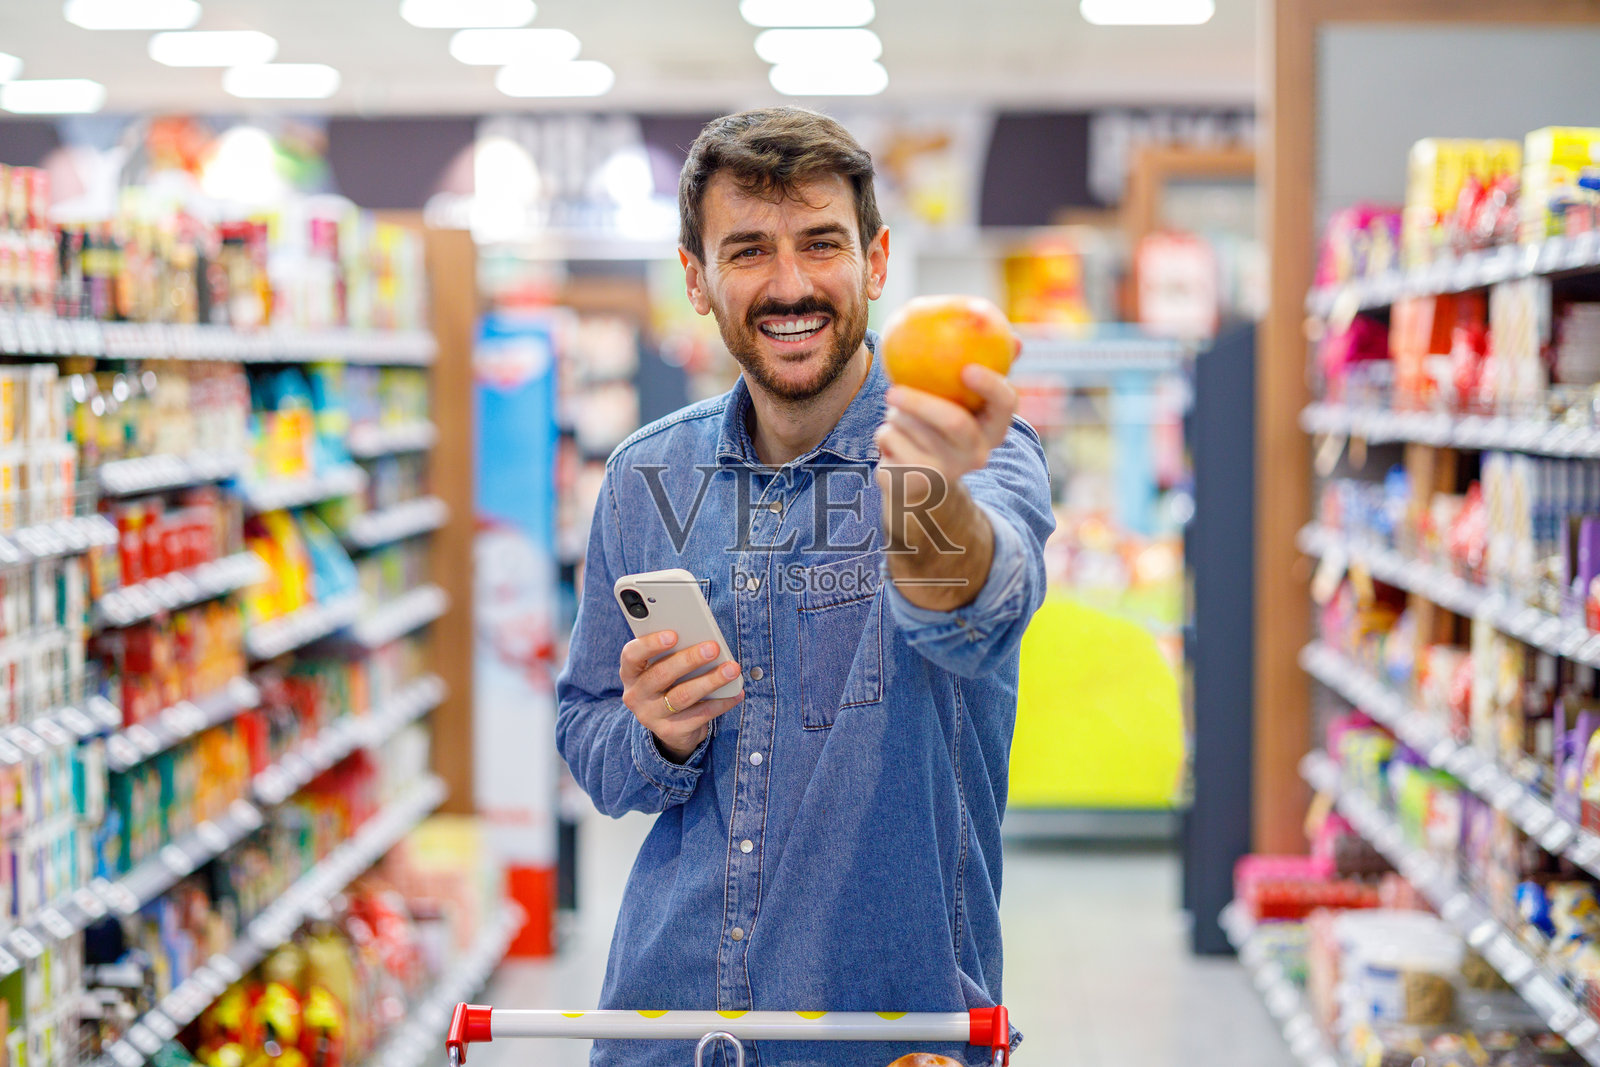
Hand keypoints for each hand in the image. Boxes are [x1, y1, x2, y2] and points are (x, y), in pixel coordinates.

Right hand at [620, 630, 743, 761]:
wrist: (671, 725)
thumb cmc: (671, 683)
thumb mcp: (665, 666)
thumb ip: (675, 652)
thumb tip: (703, 639)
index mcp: (631, 672)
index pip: (632, 655)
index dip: (650, 644)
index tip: (674, 634)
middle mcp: (635, 695)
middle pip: (661, 674)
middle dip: (689, 659)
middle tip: (713, 648)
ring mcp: (650, 716)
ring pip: (682, 696)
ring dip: (710, 680)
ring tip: (732, 669)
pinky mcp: (670, 732)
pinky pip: (698, 716)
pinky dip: (720, 703)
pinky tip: (735, 693)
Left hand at [873, 364, 1016, 535]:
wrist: (922, 484)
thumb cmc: (941, 429)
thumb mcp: (962, 403)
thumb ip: (980, 371)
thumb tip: (1016, 338)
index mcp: (994, 429)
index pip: (1005, 403)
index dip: (991, 386)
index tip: (967, 368)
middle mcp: (977, 454)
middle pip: (954, 422)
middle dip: (922, 402)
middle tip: (893, 390)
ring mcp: (948, 473)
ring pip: (913, 429)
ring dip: (896, 415)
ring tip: (897, 413)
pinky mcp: (918, 483)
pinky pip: (891, 443)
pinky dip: (884, 435)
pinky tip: (890, 440)